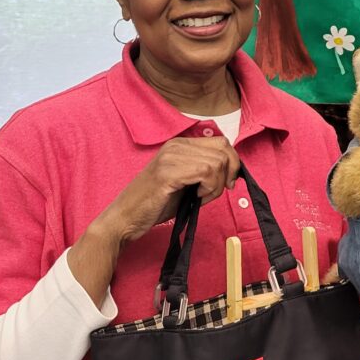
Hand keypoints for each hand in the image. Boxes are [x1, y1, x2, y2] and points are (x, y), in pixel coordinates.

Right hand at [93, 136, 240, 247]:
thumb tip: (233, 171)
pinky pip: (206, 172)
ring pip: (217, 162)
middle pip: (223, 151)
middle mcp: (176, 145)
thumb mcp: (187, 181)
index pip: (222, 142)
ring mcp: (170, 157)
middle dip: (226, 176)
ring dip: (216, 185)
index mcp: (180, 144)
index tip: (226, 184)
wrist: (126, 217)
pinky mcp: (168, 172)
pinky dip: (208, 189)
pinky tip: (196, 198)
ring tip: (200, 197)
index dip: (232, 163)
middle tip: (211, 193)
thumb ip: (206, 171)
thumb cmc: (157, 203)